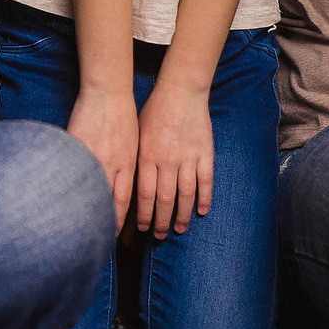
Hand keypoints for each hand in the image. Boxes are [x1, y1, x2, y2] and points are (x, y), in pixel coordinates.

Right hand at [67, 87, 137, 228]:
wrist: (107, 92)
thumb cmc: (122, 117)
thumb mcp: (132, 145)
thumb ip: (127, 167)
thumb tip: (122, 187)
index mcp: (127, 164)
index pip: (123, 200)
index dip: (117, 219)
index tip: (113, 234)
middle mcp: (111, 164)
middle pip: (106, 199)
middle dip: (102, 220)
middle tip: (95, 238)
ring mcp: (92, 156)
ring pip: (89, 188)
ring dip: (83, 207)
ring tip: (73, 225)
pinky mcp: (75, 146)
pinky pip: (70, 170)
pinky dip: (65, 185)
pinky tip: (58, 197)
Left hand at [134, 77, 211, 235]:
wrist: (180, 92)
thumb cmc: (153, 112)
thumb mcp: (136, 135)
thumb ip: (134, 159)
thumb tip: (122, 183)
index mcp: (147, 157)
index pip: (144, 194)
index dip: (142, 215)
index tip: (140, 228)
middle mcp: (167, 161)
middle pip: (164, 199)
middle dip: (161, 221)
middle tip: (160, 236)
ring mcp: (188, 158)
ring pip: (186, 194)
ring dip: (183, 215)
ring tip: (180, 230)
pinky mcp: (205, 153)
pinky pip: (206, 181)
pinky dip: (205, 198)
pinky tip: (202, 211)